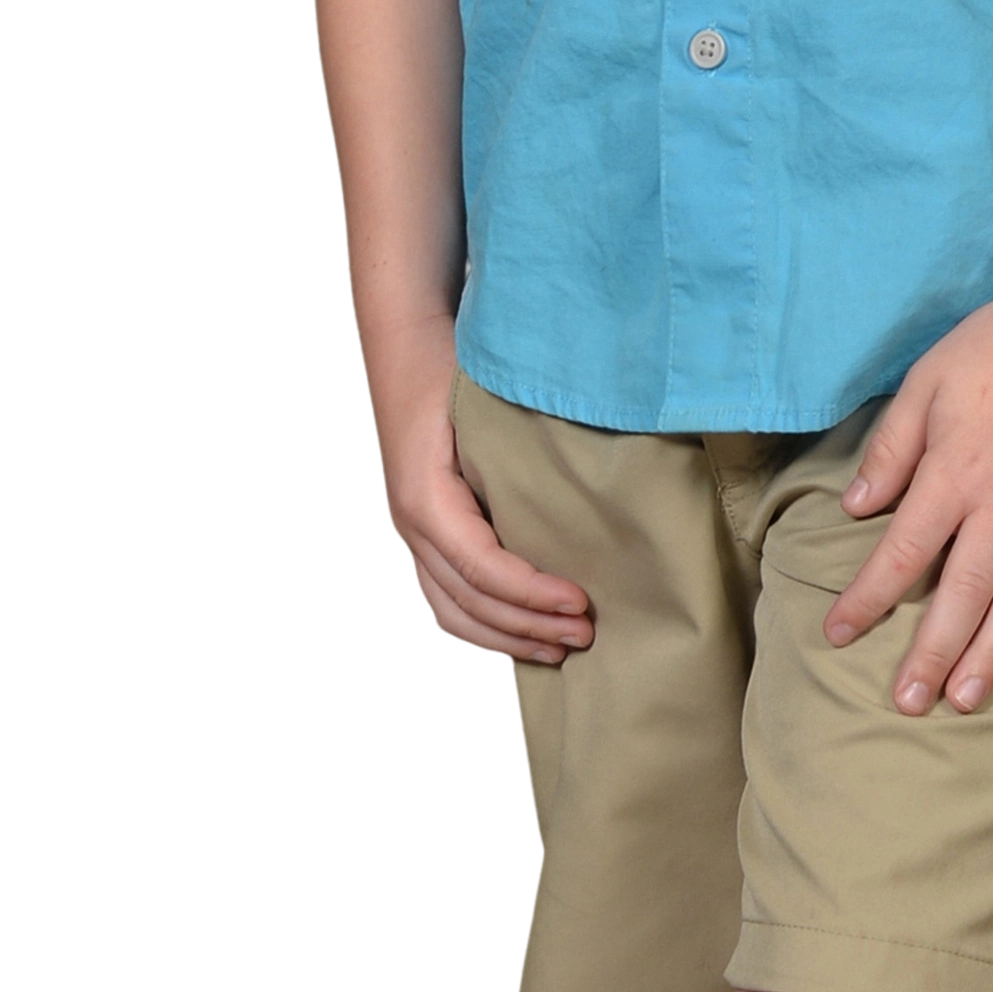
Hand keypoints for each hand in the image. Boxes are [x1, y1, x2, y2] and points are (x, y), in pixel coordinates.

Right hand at [368, 317, 596, 669]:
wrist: (407, 345)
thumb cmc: (452, 367)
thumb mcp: (484, 402)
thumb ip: (519, 450)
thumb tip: (584, 485)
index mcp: (425, 497)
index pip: (482, 568)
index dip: (532, 595)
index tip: (581, 603)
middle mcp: (410, 525)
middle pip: (469, 601)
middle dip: (528, 625)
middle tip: (586, 634)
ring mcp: (410, 534)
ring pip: (452, 613)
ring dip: (507, 637)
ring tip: (560, 646)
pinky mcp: (422, 535)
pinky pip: (446, 599)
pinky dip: (484, 625)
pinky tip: (522, 631)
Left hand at [822, 276, 992, 715]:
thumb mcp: (927, 381)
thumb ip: (892, 449)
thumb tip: (854, 508)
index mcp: (957, 472)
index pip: (903, 552)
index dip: (867, 598)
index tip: (837, 633)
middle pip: (963, 594)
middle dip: (932, 654)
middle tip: (908, 704)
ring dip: (990, 654)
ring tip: (966, 700)